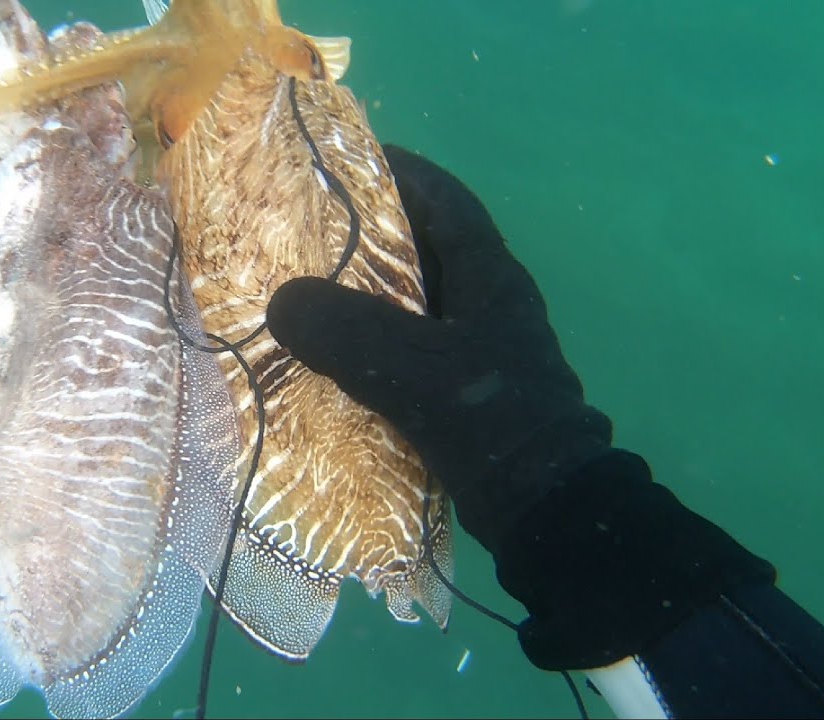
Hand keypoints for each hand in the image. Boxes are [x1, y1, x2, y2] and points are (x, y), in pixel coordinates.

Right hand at [267, 145, 773, 669]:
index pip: (446, 200)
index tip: (349, 160)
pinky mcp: (465, 388)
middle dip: (371, 233)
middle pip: (426, 246)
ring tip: (308, 285)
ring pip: (415, 299)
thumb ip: (342, 330)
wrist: (542, 507)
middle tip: (308, 227)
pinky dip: (373, 339)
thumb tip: (282, 301)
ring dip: (368, 291)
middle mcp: (489, 301)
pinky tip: (332, 352)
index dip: (402, 172)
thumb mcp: (408, 368)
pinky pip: (411, 345)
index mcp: (490, 276)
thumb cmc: (486, 420)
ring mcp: (480, 347)